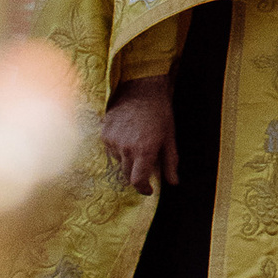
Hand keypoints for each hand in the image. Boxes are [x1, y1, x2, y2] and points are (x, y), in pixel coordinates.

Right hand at [102, 78, 176, 194]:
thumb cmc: (159, 113)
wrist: (141, 89)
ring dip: (127, 159)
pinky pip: (110, 149)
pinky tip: (127, 136)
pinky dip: (118, 148)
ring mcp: (113, 141)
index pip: (137, 181)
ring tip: (136, 143)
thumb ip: (170, 162)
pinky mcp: (104, 133)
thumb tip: (173, 182)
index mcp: (144, 151)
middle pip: (127, 174)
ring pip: (119, 161)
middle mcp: (126, 148)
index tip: (148, 189)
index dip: (143, 189)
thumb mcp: (169, 138)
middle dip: (136, 174)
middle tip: (144, 165)